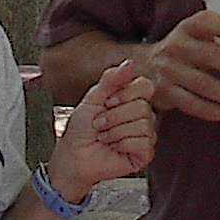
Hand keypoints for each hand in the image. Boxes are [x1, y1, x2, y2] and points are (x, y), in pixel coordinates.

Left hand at [48, 60, 157, 200]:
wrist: (73, 156)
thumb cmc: (81, 130)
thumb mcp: (93, 98)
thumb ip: (112, 79)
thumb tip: (130, 63)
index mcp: (131, 99)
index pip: (145, 86)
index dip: (125, 94)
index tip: (108, 102)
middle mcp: (141, 116)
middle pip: (142, 106)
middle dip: (114, 116)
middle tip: (101, 123)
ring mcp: (145, 134)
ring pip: (142, 124)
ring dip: (115, 131)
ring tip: (105, 136)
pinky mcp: (145, 153)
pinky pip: (142, 142)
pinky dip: (122, 144)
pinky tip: (114, 147)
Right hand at [135, 11, 219, 119]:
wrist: (140, 66)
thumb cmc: (179, 52)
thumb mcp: (191, 37)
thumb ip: (216, 40)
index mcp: (186, 29)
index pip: (204, 22)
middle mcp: (175, 47)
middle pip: (207, 54)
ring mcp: (168, 70)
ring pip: (199, 82)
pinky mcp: (164, 92)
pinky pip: (187, 102)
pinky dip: (205, 109)